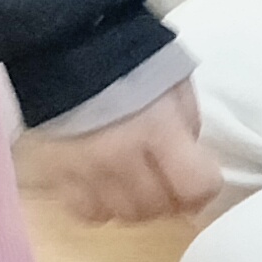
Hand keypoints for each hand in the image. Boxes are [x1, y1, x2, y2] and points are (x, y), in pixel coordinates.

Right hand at [20, 78, 220, 224]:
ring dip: (138, 203)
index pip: (196, 186)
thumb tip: (190, 165)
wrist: (68, 45)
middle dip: (170, 196)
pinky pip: (88, 213)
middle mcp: (122, 157)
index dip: (203, 186)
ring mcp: (86, 170)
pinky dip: (102, 206)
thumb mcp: (176, 86)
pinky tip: (105, 185)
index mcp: (157, 128)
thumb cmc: (133, 62)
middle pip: (159, 207)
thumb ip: (186, 129)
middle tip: (166, 176)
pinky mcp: (58, 175)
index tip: (199, 175)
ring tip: (135, 179)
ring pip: (125, 215)